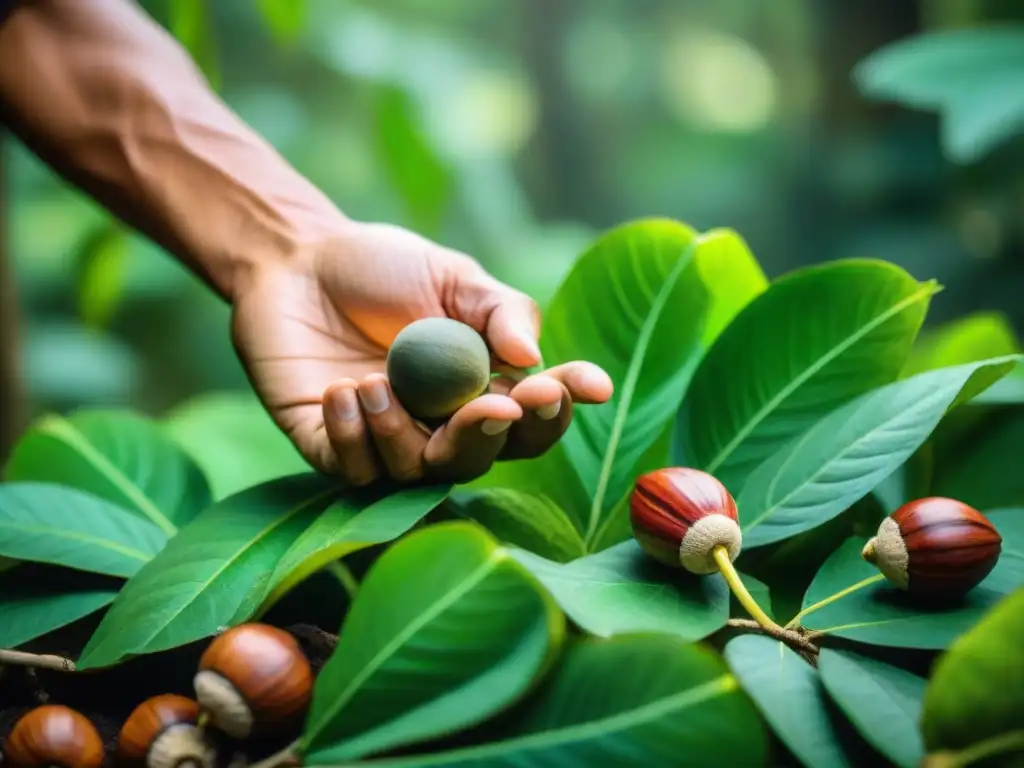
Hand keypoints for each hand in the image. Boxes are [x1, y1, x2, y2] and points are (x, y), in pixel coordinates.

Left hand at [231, 222, 613, 484]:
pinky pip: (352, 470)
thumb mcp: (454, 277)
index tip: (587, 384)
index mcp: (480, 389)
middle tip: (495, 405)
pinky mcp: (329, 446)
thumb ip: (500, 311)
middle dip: (488, 436)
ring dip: (402, 433)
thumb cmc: (384, 269)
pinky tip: (340, 391)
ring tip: (375, 380)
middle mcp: (438, 426)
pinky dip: (351, 437)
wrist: (297, 260)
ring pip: (413, 473)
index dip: (558, 409)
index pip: (530, 418)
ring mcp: (384, 441)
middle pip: (477, 459)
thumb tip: (532, 357)